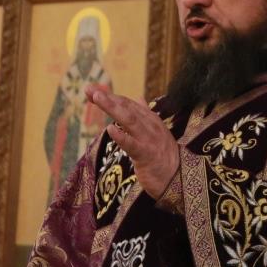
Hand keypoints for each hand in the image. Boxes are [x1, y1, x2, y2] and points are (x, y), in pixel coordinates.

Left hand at [84, 84, 178, 199]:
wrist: (177, 177)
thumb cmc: (162, 154)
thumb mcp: (155, 131)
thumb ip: (145, 114)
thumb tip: (139, 98)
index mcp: (150, 119)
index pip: (127, 103)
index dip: (110, 96)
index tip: (91, 91)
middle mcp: (150, 125)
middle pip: (126, 108)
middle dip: (107, 98)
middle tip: (89, 90)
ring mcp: (149, 139)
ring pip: (129, 120)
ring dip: (112, 108)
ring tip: (97, 99)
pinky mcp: (146, 156)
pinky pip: (132, 145)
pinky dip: (122, 136)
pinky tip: (110, 129)